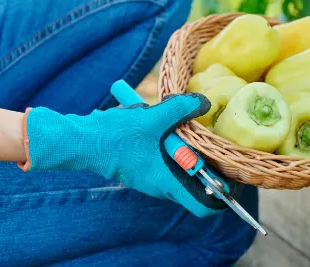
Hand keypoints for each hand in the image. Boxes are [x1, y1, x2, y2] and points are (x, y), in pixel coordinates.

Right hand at [19, 93, 226, 216]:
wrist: (82, 139)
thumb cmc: (117, 136)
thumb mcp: (154, 117)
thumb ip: (182, 109)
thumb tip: (205, 102)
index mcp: (167, 183)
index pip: (203, 206)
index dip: (220, 195)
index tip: (228, 175)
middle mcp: (160, 186)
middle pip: (194, 183)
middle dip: (204, 162)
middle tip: (210, 140)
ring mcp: (149, 177)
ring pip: (179, 168)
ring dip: (184, 148)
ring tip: (182, 126)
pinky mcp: (141, 167)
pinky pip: (164, 160)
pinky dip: (169, 144)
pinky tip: (162, 122)